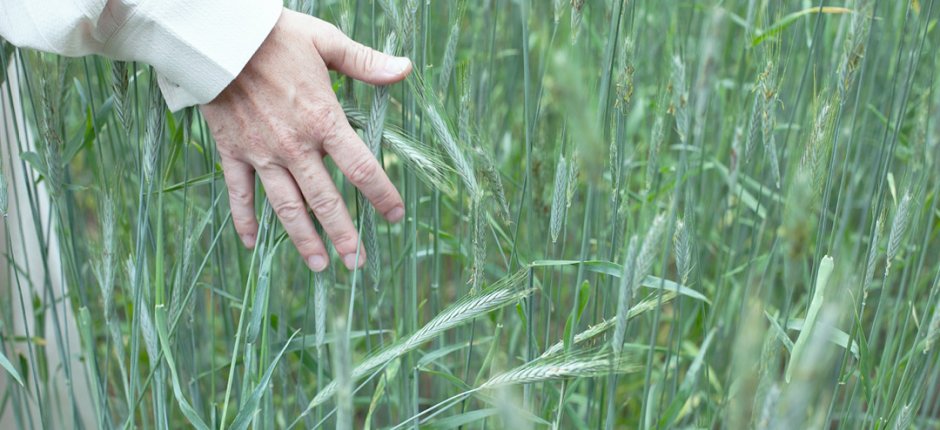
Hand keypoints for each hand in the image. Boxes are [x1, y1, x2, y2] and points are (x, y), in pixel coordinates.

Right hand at [200, 9, 410, 271]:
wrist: (215, 37)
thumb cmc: (275, 36)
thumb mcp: (326, 42)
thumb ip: (366, 63)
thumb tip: (405, 69)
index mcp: (323, 120)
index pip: (361, 167)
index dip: (381, 195)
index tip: (395, 216)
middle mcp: (294, 146)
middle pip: (325, 200)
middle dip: (344, 233)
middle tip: (358, 262)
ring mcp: (261, 153)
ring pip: (286, 206)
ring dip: (303, 238)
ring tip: (319, 265)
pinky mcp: (232, 152)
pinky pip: (239, 193)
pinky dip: (244, 219)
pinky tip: (252, 244)